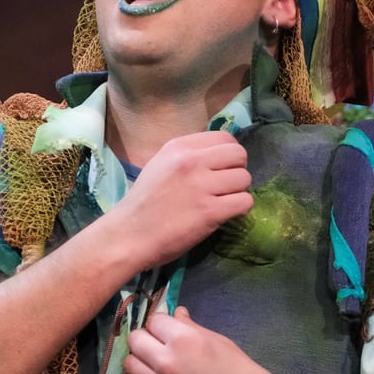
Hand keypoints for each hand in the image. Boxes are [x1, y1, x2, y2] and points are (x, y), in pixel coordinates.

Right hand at [113, 131, 252, 270]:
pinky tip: (225, 214)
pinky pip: (244, 202)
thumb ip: (187, 156)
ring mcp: (201, 186)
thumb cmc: (144, 203)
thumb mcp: (160, 165)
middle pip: (239, 155)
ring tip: (222, 201)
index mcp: (179, 147)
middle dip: (237, 170)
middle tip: (225, 186)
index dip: (228, 154)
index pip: (224, 137)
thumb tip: (217, 155)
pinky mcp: (210, 211)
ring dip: (237, 191)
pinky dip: (239, 209)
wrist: (129, 235)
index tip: (221, 168)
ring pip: (244, 179)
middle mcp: (192, 161)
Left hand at [123, 307, 286, 373]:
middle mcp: (165, 360)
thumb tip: (177, 313)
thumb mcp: (214, 338)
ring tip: (153, 362)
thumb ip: (190, 325)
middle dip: (145, 337)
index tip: (167, 327)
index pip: (154, 320)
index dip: (161, 322)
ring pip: (130, 364)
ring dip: (140, 360)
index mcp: (182, 339)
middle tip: (156, 342)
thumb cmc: (232, 365)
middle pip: (135, 339)